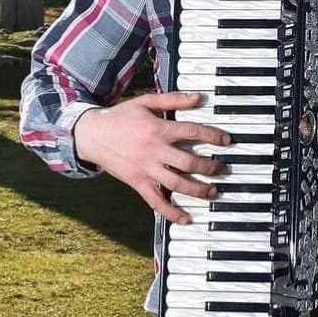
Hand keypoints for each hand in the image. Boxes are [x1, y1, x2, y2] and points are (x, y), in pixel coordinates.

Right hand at [73, 91, 230, 223]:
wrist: (91, 135)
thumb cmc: (120, 117)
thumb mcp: (146, 102)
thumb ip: (173, 100)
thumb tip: (198, 97)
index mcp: (158, 128)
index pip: (192, 132)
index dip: (212, 137)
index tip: (226, 141)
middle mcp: (154, 150)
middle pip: (189, 162)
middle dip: (210, 167)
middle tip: (222, 169)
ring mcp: (146, 169)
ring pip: (177, 184)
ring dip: (198, 190)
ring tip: (213, 192)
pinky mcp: (137, 183)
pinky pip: (156, 202)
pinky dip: (171, 212)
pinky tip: (186, 219)